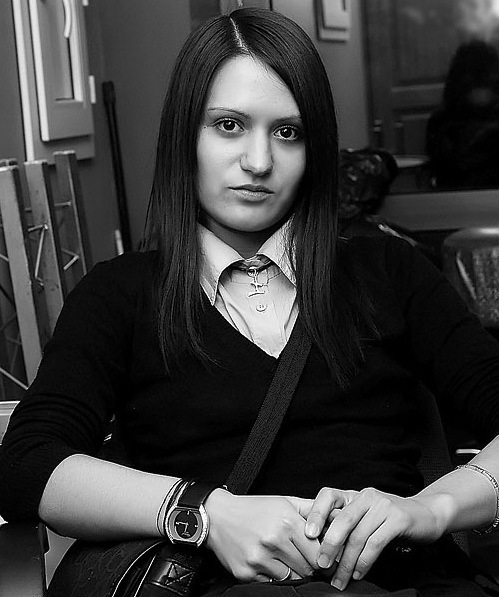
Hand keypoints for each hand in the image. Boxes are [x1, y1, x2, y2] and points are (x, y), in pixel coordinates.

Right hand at [205, 489, 319, 582]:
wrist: (217, 516)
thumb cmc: (253, 508)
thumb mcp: (283, 501)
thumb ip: (310, 509)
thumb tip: (336, 517)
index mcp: (286, 521)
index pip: (318, 552)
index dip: (324, 557)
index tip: (325, 557)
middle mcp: (274, 540)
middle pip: (307, 568)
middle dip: (310, 566)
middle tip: (305, 558)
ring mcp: (259, 558)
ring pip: (292, 578)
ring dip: (293, 572)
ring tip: (286, 559)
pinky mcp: (247, 573)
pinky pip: (272, 583)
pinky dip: (274, 576)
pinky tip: (269, 562)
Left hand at [303, 487, 445, 590]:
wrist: (428, 515)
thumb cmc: (391, 520)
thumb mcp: (366, 517)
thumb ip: (348, 525)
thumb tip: (322, 548)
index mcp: (354, 495)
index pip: (328, 495)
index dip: (316, 513)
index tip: (308, 533)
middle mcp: (366, 496)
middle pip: (342, 520)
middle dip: (329, 545)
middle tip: (321, 565)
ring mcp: (383, 506)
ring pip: (358, 536)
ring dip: (347, 562)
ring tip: (340, 579)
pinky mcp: (398, 519)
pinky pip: (375, 543)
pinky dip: (365, 561)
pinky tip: (359, 573)